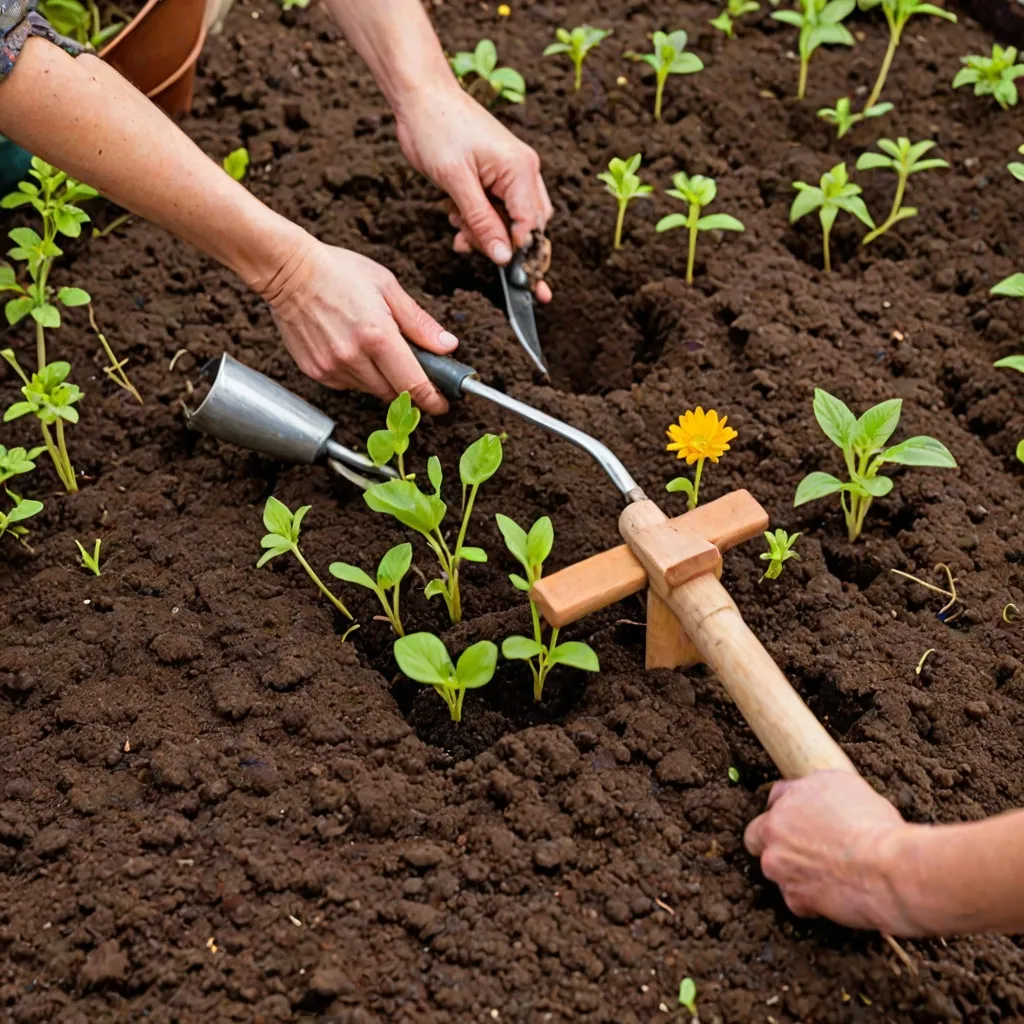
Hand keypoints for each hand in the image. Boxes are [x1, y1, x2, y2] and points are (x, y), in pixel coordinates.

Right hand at [259, 236, 456, 414]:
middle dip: (407, 385)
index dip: (432, 400)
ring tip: (373, 346)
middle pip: (393, 393)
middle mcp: (354, 358)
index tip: (441, 405)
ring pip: (371, 390)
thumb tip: (446, 346)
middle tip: (410, 366)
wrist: (288, 270)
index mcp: (378, 336)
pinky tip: (351, 348)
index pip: (413, 384)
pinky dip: (358, 374)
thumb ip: (419, 323)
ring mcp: (332, 368)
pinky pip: (348, 384)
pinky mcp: (316, 372)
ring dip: (382, 379)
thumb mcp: (387, 287)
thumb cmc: (338, 271)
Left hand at [395, 84, 553, 301]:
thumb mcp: (455, 182)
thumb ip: (482, 222)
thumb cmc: (436, 129)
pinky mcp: (499, 172)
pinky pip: (499, 208)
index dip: (518, 253)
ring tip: (457, 228)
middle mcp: (524, 170)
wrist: (420, 95)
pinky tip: (457, 218)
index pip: (531, 226)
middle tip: (468, 244)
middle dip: (500, 244)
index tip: (506, 275)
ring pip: (512, 220)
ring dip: (487, 232)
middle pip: (528, 226)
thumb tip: (504, 258)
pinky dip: (480, 220)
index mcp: (521, 170)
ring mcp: (513, 171)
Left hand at [744, 771, 921, 934]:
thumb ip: (822, 790)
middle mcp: (776, 826)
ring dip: (792, 872)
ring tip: (827, 874)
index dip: (790, 809)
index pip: (778, 796)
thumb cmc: (878, 828)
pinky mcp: (793, 896)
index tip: (800, 819)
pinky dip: (810, 900)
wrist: (888, 869)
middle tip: (801, 850)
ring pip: (775, 868)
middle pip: (758, 834)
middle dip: (773, 841)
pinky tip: (833, 894)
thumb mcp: (851, 787)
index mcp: (792, 795)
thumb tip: (819, 799)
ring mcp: (779, 863)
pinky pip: (794, 899)